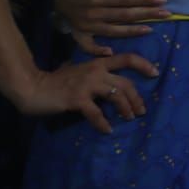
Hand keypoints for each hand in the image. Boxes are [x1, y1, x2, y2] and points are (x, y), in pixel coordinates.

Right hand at [13, 54, 157, 134]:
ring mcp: (87, 85)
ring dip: (126, 109)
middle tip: (141, 110)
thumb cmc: (55, 81)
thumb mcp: (78, 71)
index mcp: (98, 63)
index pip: (127, 58)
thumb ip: (93, 73)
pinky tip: (107, 130)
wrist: (33, 87)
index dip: (144, 65)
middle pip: (126, 83)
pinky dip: (103, 123)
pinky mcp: (78, 99)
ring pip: (116, 95)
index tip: (155, 73)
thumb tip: (108, 84)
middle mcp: (96, 71)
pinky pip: (96, 113)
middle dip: (136, 98)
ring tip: (129, 118)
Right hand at [54, 0, 167, 56]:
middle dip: (146, 14)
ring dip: (133, 31)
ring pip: (114, 31)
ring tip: (150, 29)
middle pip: (124, 16)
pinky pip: (88, 46)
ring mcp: (88, 27)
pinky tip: (111, 52)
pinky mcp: (81, 36)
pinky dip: (97, 50)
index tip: (162, 0)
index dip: (145, 0)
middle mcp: (94, 14)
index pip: (126, 0)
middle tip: (166, 14)